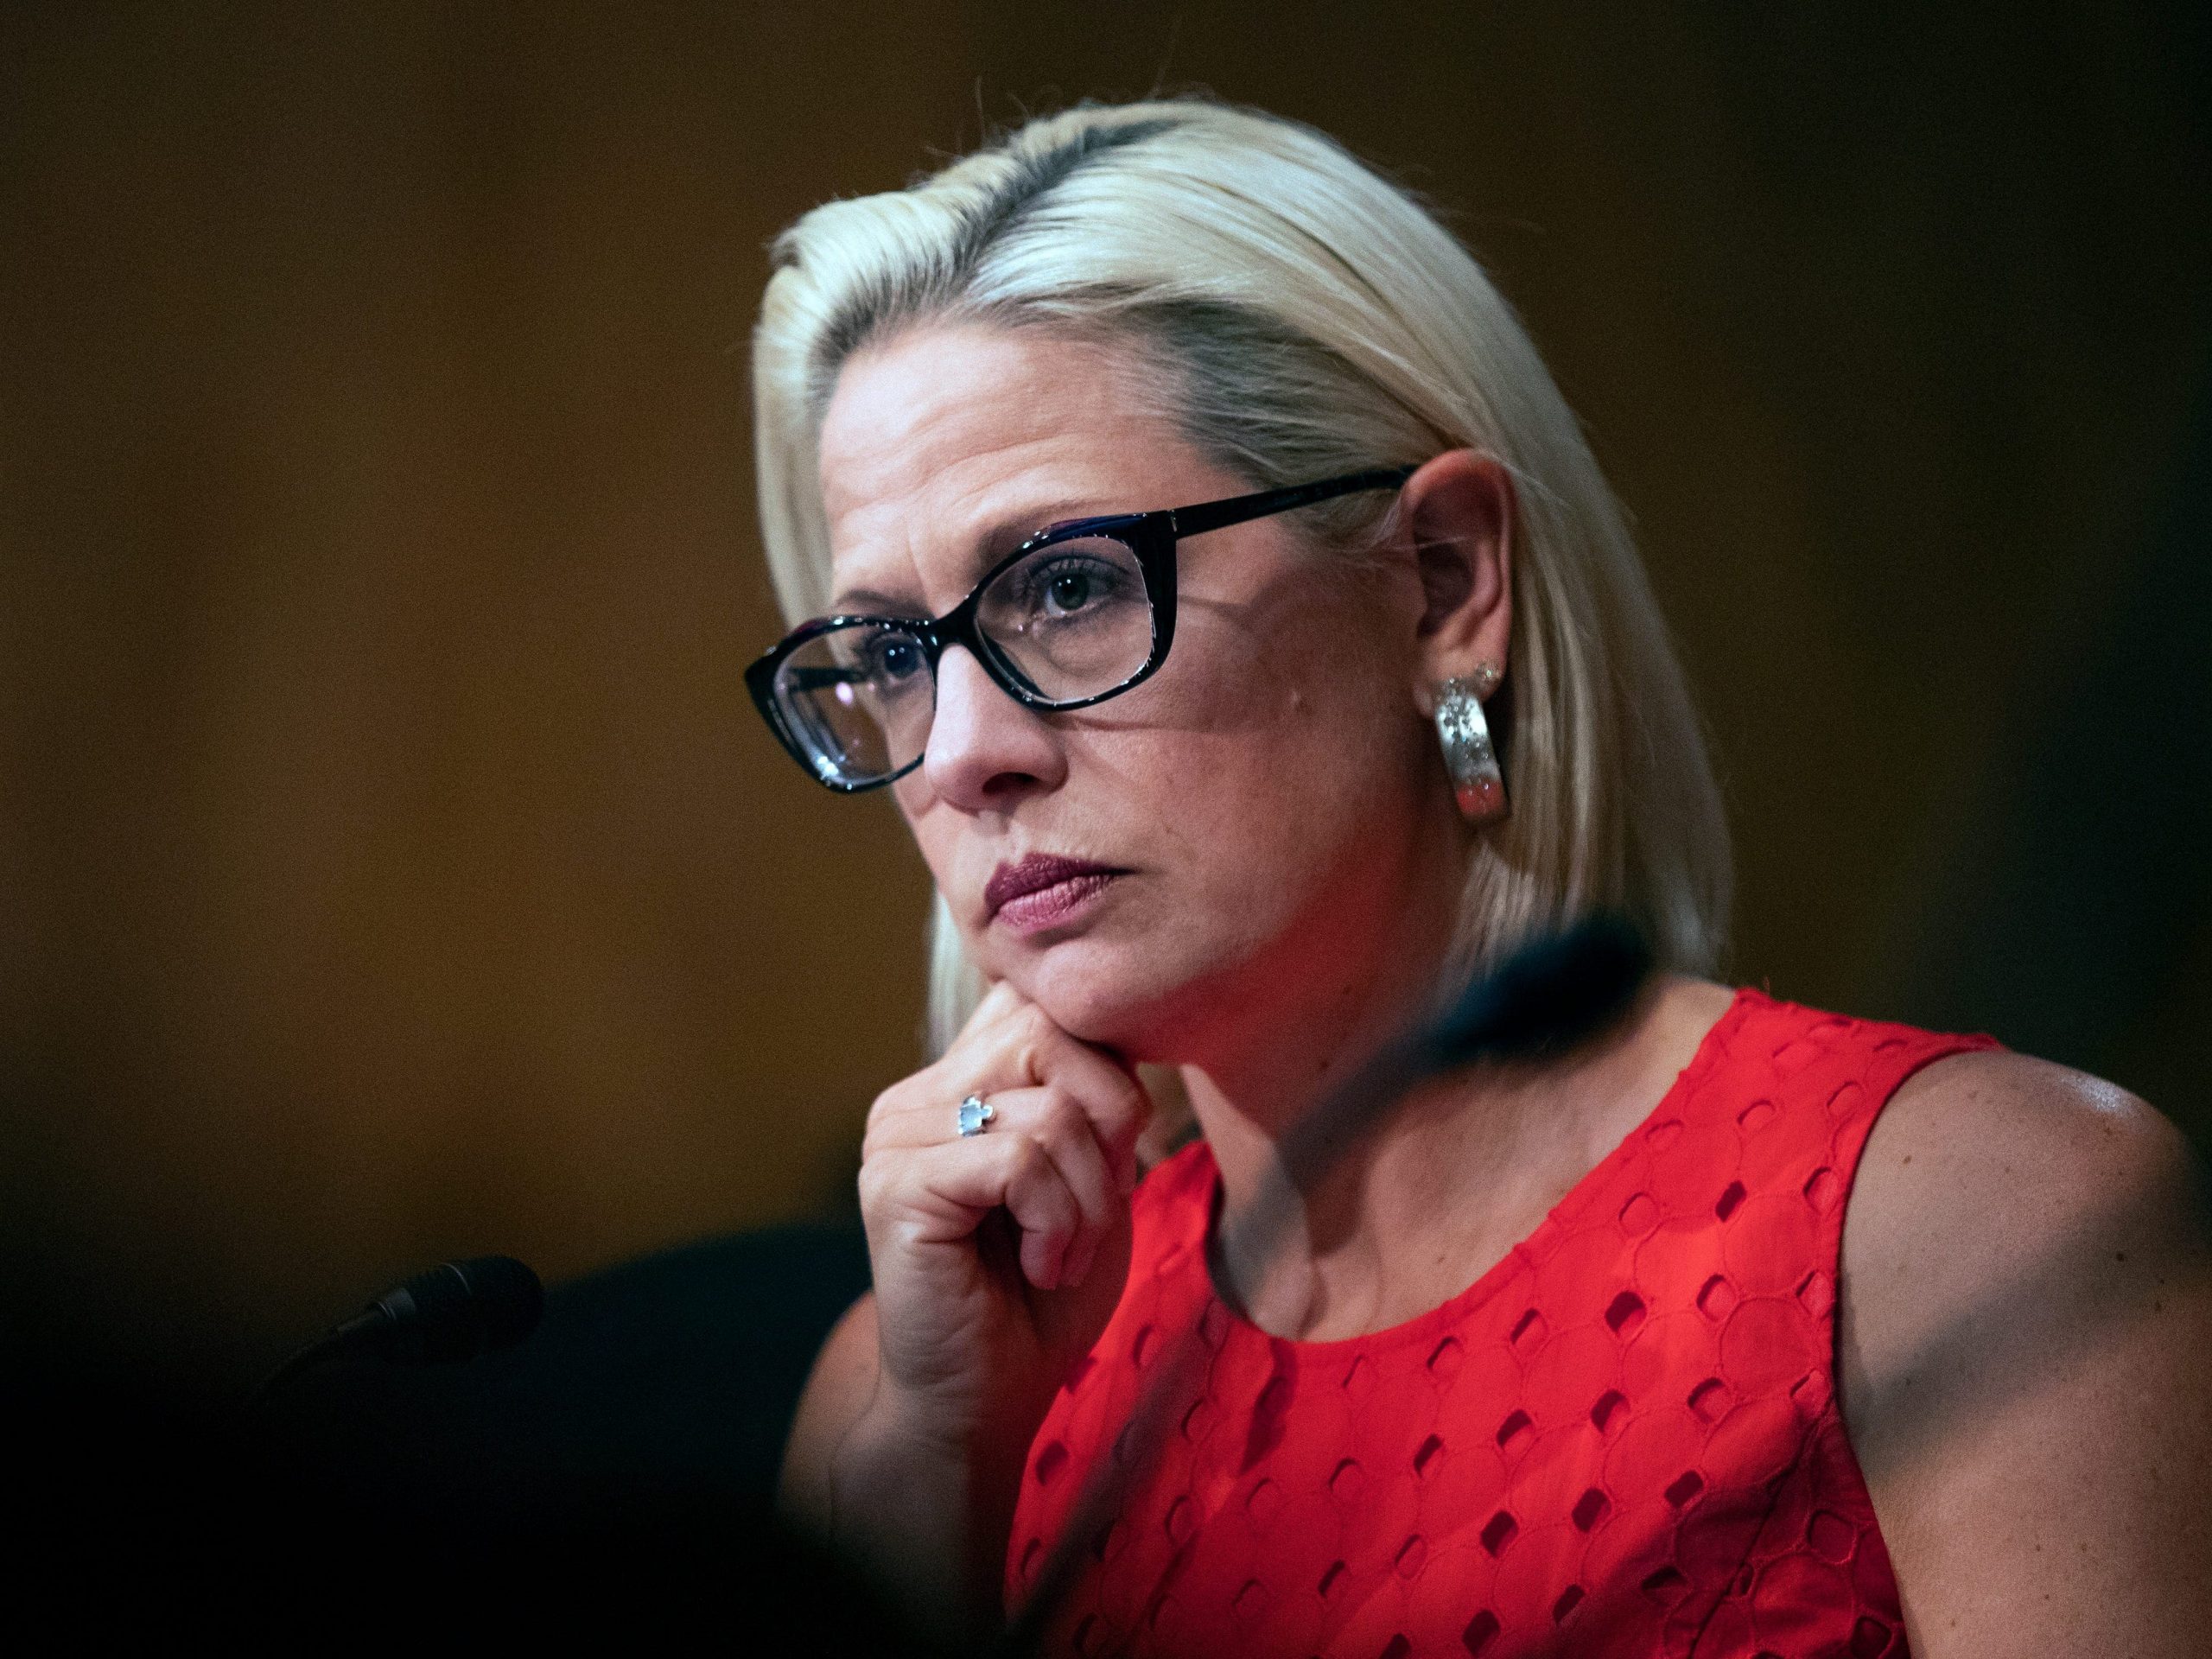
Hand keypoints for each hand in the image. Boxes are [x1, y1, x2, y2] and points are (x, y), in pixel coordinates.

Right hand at [856, 981, 1150, 1433]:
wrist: (986, 1403)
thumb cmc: (1046, 1298)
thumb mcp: (1094, 1179)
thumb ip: (1096, 1099)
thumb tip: (1121, 1022)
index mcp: (957, 1082)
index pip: (1040, 1003)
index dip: (1106, 1068)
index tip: (1111, 1155)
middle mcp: (916, 1095)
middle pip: (1047, 1031)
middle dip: (1109, 1120)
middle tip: (1099, 1204)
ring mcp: (897, 1135)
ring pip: (1047, 1106)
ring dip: (1088, 1195)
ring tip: (1065, 1252)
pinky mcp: (896, 1184)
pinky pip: (1019, 1160)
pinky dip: (1060, 1221)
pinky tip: (1043, 1266)